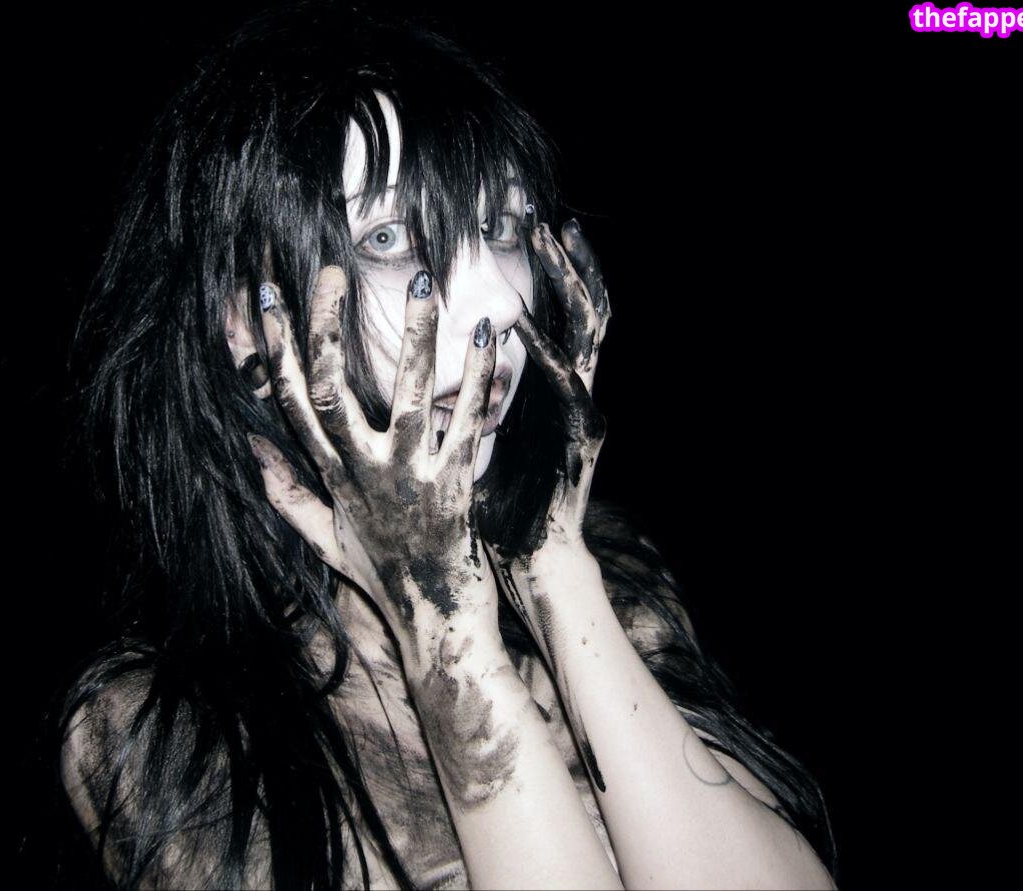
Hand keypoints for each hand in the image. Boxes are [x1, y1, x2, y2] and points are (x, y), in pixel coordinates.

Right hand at [247, 266, 500, 658]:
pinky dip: (479, 377)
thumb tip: (252, 451)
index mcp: (332, 479)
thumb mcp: (325, 540)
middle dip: (324, 329)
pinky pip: (468, 424)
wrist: (437, 625)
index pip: (290, 405)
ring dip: (414, 336)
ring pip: (408, 398)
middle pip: (330, 394)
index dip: (274, 350)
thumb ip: (288, 495)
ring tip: (423, 280)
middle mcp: (364, 474)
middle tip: (331, 272)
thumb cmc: (382, 577)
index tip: (266, 295)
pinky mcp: (458, 486)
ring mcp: (411, 479)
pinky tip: (489, 333)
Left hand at [481, 217, 610, 562]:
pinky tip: (518, 322)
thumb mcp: (482, 429)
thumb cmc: (502, 497)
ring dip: (569, 283)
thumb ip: (469, 390)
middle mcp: (578, 389)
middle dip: (570, 260)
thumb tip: (430, 362)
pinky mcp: (581, 438)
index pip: (568, 311)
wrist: (533, 556)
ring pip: (591, 331)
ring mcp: (585, 410)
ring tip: (549, 242)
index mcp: (557, 385)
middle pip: (589, 308)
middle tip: (545, 216)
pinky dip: (544, 350)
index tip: (533, 222)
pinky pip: (566, 385)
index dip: (558, 266)